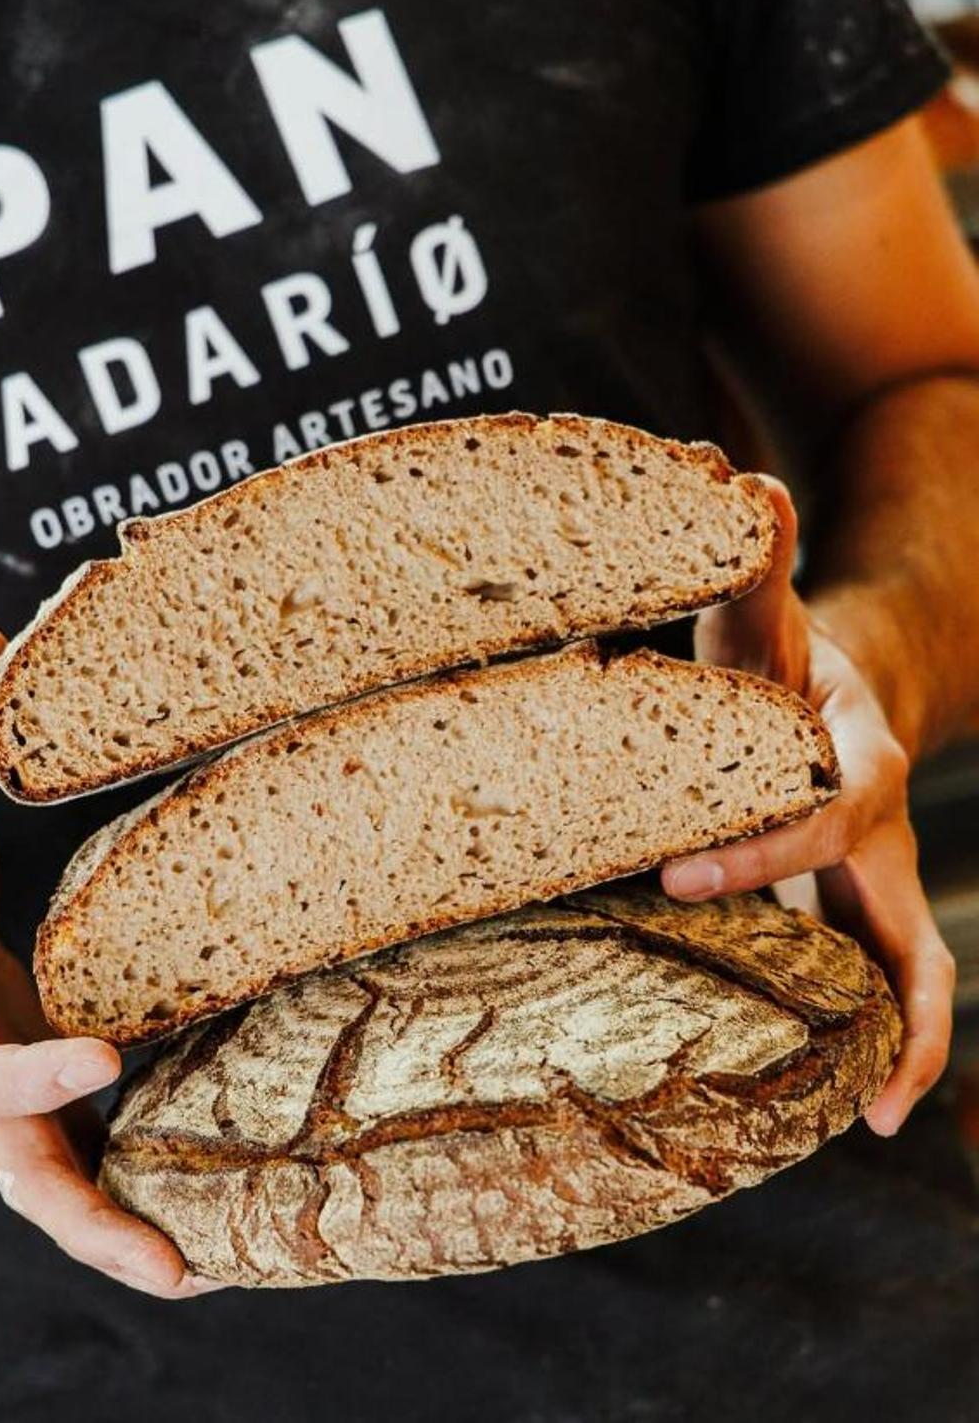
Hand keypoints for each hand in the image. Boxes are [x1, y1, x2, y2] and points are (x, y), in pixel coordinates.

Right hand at [0, 627, 214, 1298]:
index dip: (27, 1075)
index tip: (98, 1057)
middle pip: (23, 1174)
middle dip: (89, 1224)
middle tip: (175, 1269)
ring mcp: (17, 1103)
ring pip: (60, 1188)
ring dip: (124, 1231)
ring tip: (211, 1265)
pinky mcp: (51, 1099)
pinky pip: (91, 1152)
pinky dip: (139, 1183)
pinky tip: (221, 1196)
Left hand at [662, 479, 955, 1135]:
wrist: (838, 687)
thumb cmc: (779, 660)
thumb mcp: (761, 614)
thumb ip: (748, 560)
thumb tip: (726, 472)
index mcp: (856, 759)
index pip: (821, 815)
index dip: (759, 850)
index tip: (676, 877)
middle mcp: (880, 825)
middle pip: (886, 908)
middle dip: (860, 974)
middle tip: (814, 1042)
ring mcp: (877, 874)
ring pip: (913, 965)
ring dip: (899, 1038)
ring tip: (872, 1117)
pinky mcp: (857, 905)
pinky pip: (892, 979)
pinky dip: (895, 1042)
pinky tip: (868, 1111)